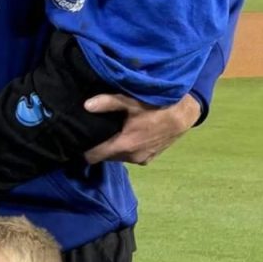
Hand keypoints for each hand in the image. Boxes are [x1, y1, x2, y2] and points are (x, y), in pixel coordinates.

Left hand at [82, 92, 200, 165]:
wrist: (183, 115)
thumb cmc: (156, 106)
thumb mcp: (131, 101)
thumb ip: (108, 103)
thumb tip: (86, 106)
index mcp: (124, 145)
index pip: (94, 156)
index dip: (85, 150)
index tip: (80, 141)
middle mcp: (131, 157)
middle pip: (106, 157)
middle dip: (100, 147)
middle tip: (96, 132)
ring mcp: (141, 160)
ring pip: (118, 157)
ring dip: (114, 148)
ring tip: (111, 133)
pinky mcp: (149, 159)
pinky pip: (131, 157)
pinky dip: (127, 149)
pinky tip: (127, 136)